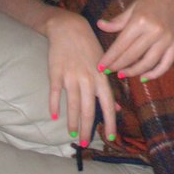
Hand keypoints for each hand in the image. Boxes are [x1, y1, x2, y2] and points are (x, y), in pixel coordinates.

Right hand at [44, 11, 115, 144]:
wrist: (69, 29)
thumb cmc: (89, 48)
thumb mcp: (104, 65)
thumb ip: (109, 89)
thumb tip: (119, 109)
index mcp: (101, 77)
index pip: (108, 104)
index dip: (110, 122)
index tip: (111, 138)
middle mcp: (88, 79)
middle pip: (88, 109)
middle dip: (87, 128)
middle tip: (85, 144)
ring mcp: (71, 76)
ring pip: (72, 105)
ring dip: (72, 122)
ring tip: (72, 134)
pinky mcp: (56, 73)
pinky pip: (55, 94)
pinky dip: (54, 106)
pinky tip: (54, 117)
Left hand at [96, 0, 173, 81]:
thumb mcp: (132, 7)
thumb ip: (117, 20)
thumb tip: (99, 25)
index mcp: (140, 21)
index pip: (121, 45)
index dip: (109, 58)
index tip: (100, 67)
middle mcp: (154, 31)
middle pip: (132, 56)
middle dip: (118, 66)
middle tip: (109, 72)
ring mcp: (167, 39)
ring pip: (148, 63)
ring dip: (133, 72)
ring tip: (123, 74)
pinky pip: (165, 64)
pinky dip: (154, 74)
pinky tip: (143, 77)